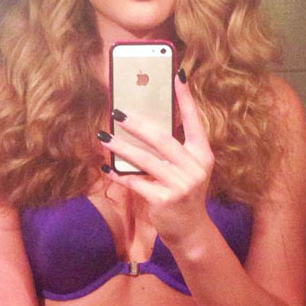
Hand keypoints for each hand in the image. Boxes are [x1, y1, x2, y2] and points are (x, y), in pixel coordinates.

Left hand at [98, 74, 213, 244]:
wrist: (191, 230)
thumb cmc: (184, 192)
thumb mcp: (187, 168)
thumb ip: (174, 148)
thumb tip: (146, 121)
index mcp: (202, 154)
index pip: (194, 120)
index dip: (185, 97)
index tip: (176, 74)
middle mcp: (195, 167)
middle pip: (162, 138)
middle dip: (137, 123)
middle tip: (117, 111)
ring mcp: (181, 184)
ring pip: (144, 159)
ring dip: (121, 147)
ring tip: (103, 136)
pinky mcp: (164, 200)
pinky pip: (136, 182)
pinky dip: (119, 174)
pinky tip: (106, 168)